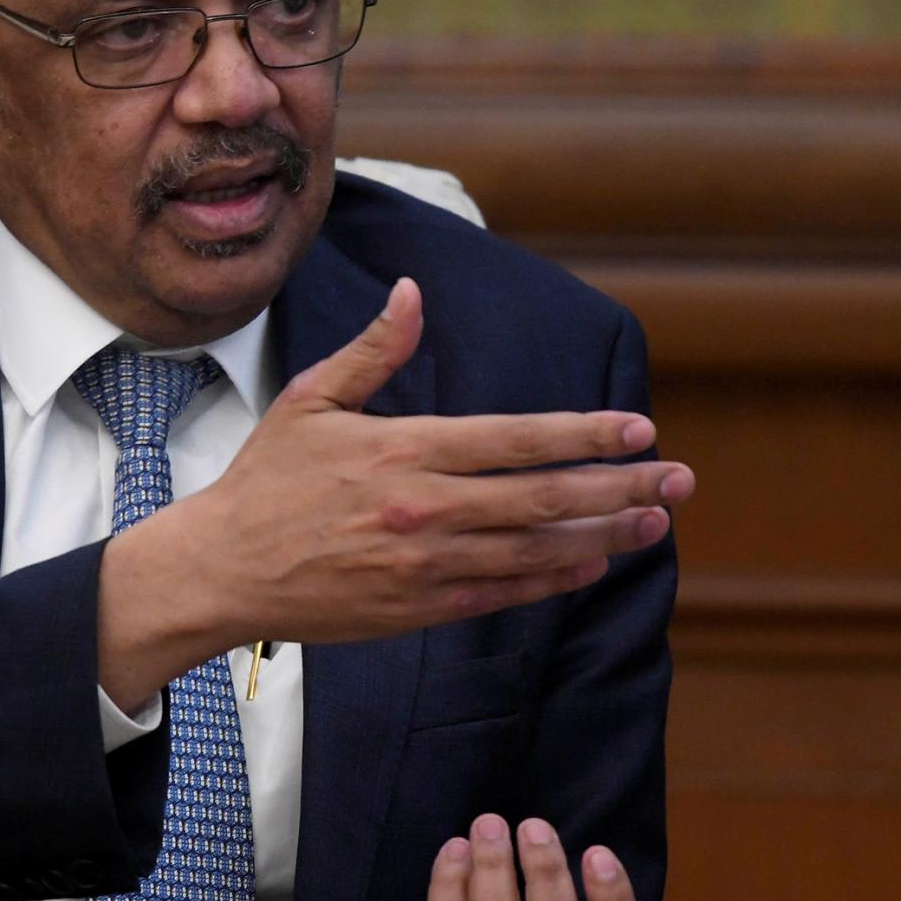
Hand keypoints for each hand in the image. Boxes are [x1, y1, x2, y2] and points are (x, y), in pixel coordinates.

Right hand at [97, 279, 692, 705]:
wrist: (221, 569)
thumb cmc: (267, 480)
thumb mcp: (312, 400)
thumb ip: (373, 350)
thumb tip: (413, 293)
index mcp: (405, 450)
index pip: (517, 440)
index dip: (585, 434)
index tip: (639, 429)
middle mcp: (424, 508)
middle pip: (544, 498)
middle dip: (620, 487)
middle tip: (680, 481)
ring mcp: (425, 563)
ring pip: (535, 551)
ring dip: (603, 536)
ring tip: (655, 523)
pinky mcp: (417, 607)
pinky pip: (502, 593)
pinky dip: (552, 579)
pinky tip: (593, 564)